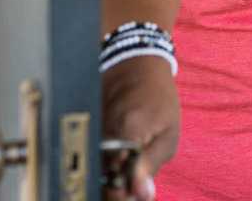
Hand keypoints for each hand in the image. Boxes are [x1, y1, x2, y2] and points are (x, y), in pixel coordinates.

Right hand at [102, 56, 180, 200]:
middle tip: (131, 177)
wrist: (137, 64)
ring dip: (107, 172)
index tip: (133, 192)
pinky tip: (114, 151)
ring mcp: (89, 128)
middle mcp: (102, 133)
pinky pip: (88, 151)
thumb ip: (151, 166)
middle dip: (114, 186)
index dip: (122, 195)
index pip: (114, 184)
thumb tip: (141, 196)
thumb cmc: (159, 98)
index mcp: (126, 134)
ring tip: (125, 160)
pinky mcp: (83, 123)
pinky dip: (100, 157)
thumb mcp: (168, 134)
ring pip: (93, 166)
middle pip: (99, 178)